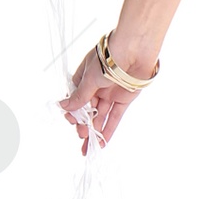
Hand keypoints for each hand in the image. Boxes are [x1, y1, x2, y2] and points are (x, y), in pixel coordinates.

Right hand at [57, 40, 153, 155]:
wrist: (134, 50)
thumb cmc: (108, 58)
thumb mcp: (89, 79)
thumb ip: (80, 97)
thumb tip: (63, 107)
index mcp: (84, 78)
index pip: (74, 99)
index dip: (72, 112)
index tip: (71, 120)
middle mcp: (96, 87)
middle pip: (87, 110)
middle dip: (83, 124)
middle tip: (82, 135)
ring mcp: (110, 93)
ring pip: (100, 116)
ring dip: (94, 131)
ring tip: (89, 147)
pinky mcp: (124, 99)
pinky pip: (115, 117)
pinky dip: (109, 129)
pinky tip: (103, 142)